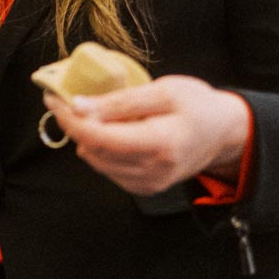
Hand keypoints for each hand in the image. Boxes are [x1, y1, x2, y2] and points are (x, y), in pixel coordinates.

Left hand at [43, 75, 249, 195]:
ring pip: (96, 162)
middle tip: (67, 100)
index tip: (54, 98)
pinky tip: (113, 131)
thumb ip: (119, 101)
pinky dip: (102, 149)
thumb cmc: (198, 105)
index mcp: (159, 144)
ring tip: (96, 112)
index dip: (69, 119)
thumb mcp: (163, 90)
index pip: (98, 137)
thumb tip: (78, 106)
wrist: (224, 133)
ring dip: (87, 137)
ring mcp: (149, 183)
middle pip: (93, 151)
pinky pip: (109, 169)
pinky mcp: (145, 187)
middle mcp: (152, 170)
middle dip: (74, 125)